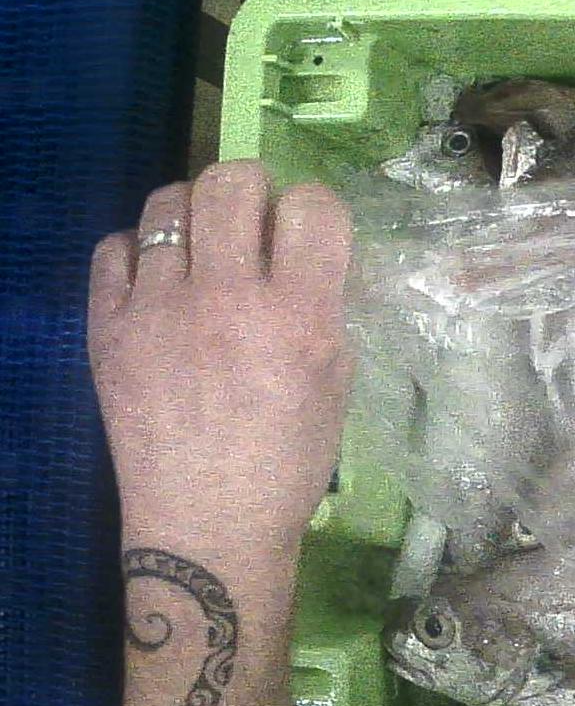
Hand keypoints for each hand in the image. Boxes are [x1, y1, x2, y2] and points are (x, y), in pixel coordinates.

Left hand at [88, 161, 353, 552]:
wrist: (208, 522)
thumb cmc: (289, 461)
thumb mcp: (336, 381)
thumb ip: (323, 308)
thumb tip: (304, 253)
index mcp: (300, 318)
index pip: (313, 207)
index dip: (315, 209)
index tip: (308, 232)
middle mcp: (228, 300)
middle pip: (231, 182)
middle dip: (251, 186)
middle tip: (252, 218)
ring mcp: (159, 310)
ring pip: (168, 203)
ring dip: (194, 211)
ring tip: (202, 244)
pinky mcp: (107, 326)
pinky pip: (115, 247)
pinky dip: (142, 250)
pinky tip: (159, 278)